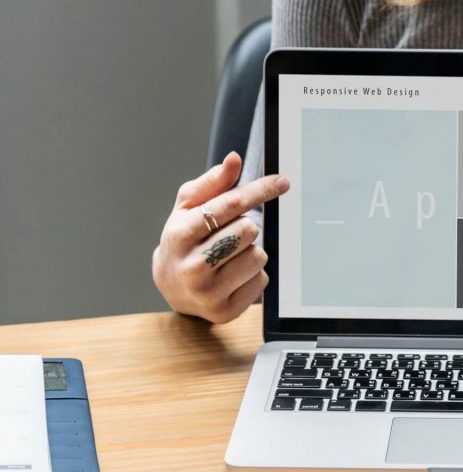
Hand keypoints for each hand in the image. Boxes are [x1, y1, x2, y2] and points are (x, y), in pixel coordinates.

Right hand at [152, 152, 289, 323]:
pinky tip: (233, 275)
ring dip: (251, 251)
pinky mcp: (225, 312)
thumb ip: (213, 182)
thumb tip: (234, 159)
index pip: (230, 205)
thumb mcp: (189, 207)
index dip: (260, 190)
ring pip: (258, 256)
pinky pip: (262, 281)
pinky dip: (254, 274)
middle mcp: (191, 266)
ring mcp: (208, 293)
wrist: (171, 285)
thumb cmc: (184, 238)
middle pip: (248, 230)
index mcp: (179, 234)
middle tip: (230, 233)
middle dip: (247, 226)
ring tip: (229, 255)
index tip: (282, 182)